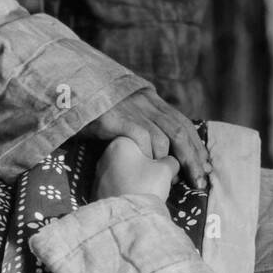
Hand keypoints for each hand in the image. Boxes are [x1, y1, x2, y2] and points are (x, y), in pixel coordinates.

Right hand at [80, 88, 211, 188]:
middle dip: (193, 157)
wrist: (67, 91)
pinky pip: (142, 136)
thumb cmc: (94, 108)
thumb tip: (157, 149)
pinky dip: (150, 152)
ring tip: (178, 180)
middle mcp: (146, 102)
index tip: (204, 164)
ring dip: (175, 160)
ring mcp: (133, 108)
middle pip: (180, 130)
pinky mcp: (118, 117)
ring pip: (166, 135)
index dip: (195, 144)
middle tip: (200, 179)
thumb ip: (140, 123)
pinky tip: (151, 167)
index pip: (182, 122)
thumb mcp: (123, 111)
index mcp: (150, 100)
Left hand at [93, 136, 178, 203]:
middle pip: (133, 157)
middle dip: (147, 168)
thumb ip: (170, 161)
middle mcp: (105, 156)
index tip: (165, 170)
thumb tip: (169, 163)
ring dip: (137, 179)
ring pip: (124, 173)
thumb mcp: (166, 169)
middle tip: (159, 181)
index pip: (145, 142)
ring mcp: (98, 174)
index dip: (159, 156)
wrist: (126, 217)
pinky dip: (126, 190)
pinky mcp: (96, 191)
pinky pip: (116, 187)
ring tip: (148, 192)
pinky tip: (136, 199)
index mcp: (120, 143)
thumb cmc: (146, 187)